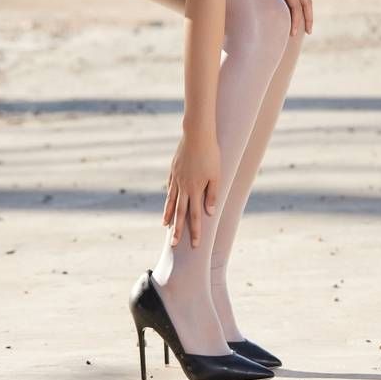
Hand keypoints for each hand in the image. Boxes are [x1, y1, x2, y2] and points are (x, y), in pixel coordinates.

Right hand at [161, 129, 219, 247]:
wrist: (197, 134)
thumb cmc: (210, 154)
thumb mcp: (216, 175)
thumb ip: (212, 194)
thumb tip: (209, 212)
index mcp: (194, 189)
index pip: (195, 216)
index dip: (195, 231)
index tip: (194, 245)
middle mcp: (183, 187)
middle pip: (179, 212)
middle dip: (177, 230)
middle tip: (173, 245)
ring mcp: (176, 178)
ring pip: (171, 201)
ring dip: (168, 215)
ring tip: (165, 226)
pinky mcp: (173, 170)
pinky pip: (170, 187)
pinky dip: (169, 197)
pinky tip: (168, 201)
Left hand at [243, 0, 312, 35]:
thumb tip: (275, 12)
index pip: (295, 5)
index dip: (296, 20)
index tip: (293, 33)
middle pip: (307, 0)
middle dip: (309, 17)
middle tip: (309, 32)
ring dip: (308, 8)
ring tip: (307, 22)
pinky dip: (302, 0)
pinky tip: (298, 7)